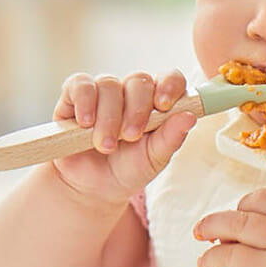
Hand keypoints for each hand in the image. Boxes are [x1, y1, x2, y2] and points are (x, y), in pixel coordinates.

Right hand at [50, 70, 195, 206]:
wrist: (91, 188)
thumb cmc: (128, 170)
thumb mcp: (153, 159)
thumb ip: (171, 138)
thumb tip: (190, 117)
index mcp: (157, 104)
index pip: (169, 79)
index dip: (169, 85)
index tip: (163, 106)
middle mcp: (131, 93)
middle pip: (138, 80)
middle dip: (136, 110)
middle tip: (129, 137)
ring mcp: (104, 92)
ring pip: (109, 84)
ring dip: (108, 117)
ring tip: (105, 145)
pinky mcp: (75, 95)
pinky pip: (80, 85)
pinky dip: (85, 102)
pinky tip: (86, 123)